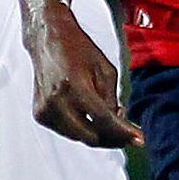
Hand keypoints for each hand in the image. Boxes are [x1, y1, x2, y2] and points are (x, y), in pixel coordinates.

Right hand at [25, 0, 138, 148]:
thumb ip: (112, 100)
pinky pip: (66, 132)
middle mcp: (57, 100)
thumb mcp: (105, 70)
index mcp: (75, 85)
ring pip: (79, 137)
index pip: (103, 119)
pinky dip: (80, 128)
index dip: (123, 133)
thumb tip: (118, 126)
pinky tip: (85, 113)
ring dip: (96, 132)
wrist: (47, 39)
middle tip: (125, 132)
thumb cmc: (77, 49)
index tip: (139, 140)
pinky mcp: (39, 114)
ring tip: (104, 116)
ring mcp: (45, 109)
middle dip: (112, 137)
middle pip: (91, 136)